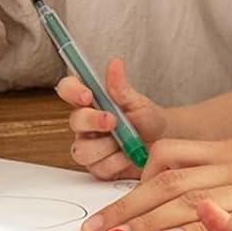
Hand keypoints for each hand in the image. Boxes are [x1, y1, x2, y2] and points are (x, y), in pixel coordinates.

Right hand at [55, 58, 165, 179]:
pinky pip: (99, 167)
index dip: (72, 91)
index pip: (68, 89)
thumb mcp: (137, 101)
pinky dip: (118, 162)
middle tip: (113, 121)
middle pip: (74, 122)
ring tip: (128, 142)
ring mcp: (90, 146)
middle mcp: (85, 124)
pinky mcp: (98, 167)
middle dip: (93, 121)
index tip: (87, 95)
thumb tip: (114, 63)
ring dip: (107, 146)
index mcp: (90, 102)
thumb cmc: (147, 119)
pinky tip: (130, 156)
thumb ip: (121, 86)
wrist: (163, 143)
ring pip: (82, 150)